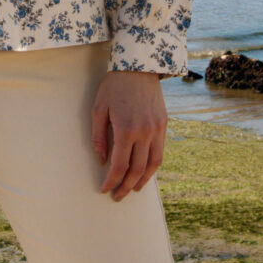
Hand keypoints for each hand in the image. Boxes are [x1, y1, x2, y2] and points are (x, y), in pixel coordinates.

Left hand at [91, 69, 167, 200]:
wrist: (139, 66)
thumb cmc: (113, 87)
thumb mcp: (98, 110)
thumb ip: (99, 137)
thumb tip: (102, 160)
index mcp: (126, 130)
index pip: (119, 165)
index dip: (111, 181)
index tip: (104, 190)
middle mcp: (144, 132)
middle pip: (137, 170)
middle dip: (125, 186)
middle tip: (117, 196)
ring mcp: (157, 129)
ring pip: (153, 164)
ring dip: (143, 180)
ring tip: (133, 189)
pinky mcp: (164, 125)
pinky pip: (160, 152)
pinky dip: (153, 166)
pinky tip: (144, 171)